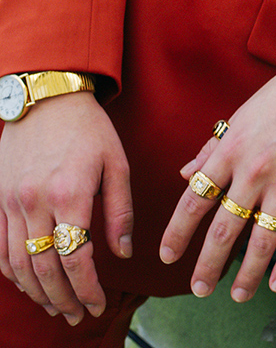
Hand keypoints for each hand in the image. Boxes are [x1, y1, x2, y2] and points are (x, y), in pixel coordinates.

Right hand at [0, 92, 132, 325]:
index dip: (88, 288)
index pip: (76, 258)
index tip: (99, 304)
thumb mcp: (116, 163)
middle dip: (64, 299)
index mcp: (70, 193)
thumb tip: (124, 253)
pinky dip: (15, 274)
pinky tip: (31, 285)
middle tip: (79, 315)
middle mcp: (35, 202)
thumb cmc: (89, 128)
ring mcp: (12, 204)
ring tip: (58, 308)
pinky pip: (1, 250)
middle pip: (45, 269)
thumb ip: (120, 211)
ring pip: (19, 265)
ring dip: (38, 294)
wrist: (47, 98)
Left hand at [160, 49, 275, 302]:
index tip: (168, 255)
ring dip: (246, 274)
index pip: (195, 199)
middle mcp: (254, 171)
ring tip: (237, 294)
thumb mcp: (243, 115)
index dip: (178, 232)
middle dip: (208, 265)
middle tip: (198, 288)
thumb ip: (213, 147)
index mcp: (232, 150)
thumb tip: (186, 173)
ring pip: (260, 241)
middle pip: (224, 229)